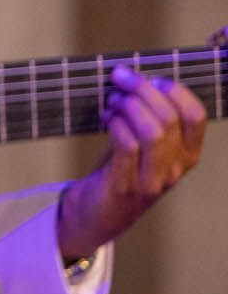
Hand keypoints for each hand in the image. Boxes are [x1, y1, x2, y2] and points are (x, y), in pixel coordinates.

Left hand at [55, 66, 206, 259]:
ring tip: (111, 101)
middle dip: (142, 89)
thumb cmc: (119, 171)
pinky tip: (107, 120)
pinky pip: (127, 147)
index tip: (151, 78)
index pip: (196, 116)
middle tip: (120, 78)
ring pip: (153, 132)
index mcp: (186, 155)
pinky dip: (116, 125)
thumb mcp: (142, 145)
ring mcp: (152, 180)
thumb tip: (135, 78)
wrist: (97, 215)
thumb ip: (145, 117)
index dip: (175, 90)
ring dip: (128, 106)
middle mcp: (175, 169)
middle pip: (169, 118)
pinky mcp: (125, 187)